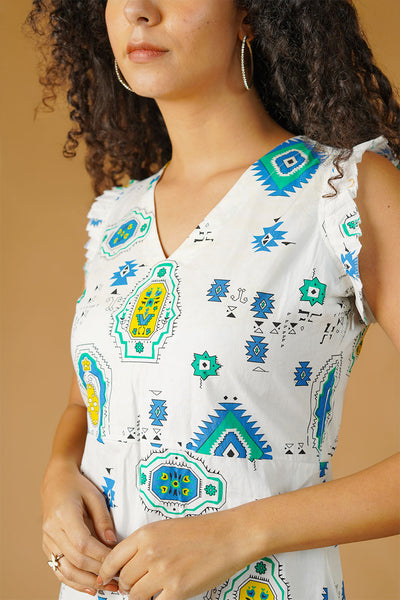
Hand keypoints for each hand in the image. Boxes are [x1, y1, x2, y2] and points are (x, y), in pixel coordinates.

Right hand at [41, 460, 118, 595]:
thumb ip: (104, 520)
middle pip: (76, 559)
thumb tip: (113, 543)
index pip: (83, 544)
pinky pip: (59, 569)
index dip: (101, 556)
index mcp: (63, 514)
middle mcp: (51, 530)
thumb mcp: (95, 496)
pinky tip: (90, 587)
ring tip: (108, 587)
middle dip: (98, 571)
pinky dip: (75, 581)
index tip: (118, 562)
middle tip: (118, 578)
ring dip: (88, 582)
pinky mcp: (47, 547)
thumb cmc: (77, 486)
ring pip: (66, 569)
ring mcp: (47, 541)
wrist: (56, 482)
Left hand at [97, 509, 247, 599]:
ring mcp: (163, 572)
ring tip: (151, 591)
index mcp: (145, 534)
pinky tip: (166, 595)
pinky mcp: (177, 590)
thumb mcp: (166, 528)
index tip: (104, 580)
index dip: (106, 572)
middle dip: (127, 586)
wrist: (229, 536)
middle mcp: (150, 552)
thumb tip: (127, 566)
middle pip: (123, 579)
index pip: (112, 558)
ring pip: (135, 596)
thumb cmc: (201, 531)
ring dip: (140, 597)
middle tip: (135, 586)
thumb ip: (144, 544)